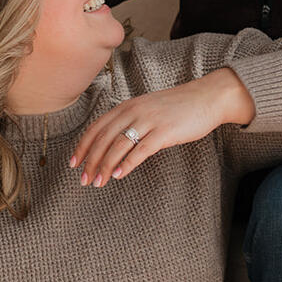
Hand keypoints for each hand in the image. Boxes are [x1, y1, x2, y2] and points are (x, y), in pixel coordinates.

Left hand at [71, 69, 254, 185]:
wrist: (206, 98)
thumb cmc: (178, 107)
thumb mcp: (148, 108)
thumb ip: (130, 121)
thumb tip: (113, 141)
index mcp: (127, 106)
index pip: (96, 127)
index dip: (83, 146)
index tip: (74, 163)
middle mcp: (133, 111)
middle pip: (103, 139)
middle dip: (90, 161)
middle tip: (83, 180)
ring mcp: (148, 121)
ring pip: (118, 146)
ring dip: (105, 166)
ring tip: (98, 182)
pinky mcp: (164, 132)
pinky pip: (140, 150)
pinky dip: (127, 164)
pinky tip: (119, 175)